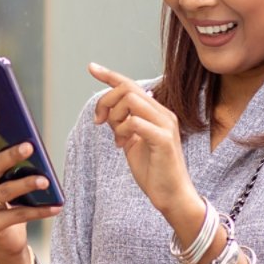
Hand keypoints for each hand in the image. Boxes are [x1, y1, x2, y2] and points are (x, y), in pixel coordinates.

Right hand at [0, 95, 62, 263]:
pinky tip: (56, 206)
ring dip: (26, 185)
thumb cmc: (13, 203)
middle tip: (29, 146)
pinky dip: (39, 210)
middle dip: (11, 155)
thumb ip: (16, 164)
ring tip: (45, 181)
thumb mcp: (12, 180)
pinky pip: (18, 215)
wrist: (6, 242)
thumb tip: (32, 144)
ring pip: (5, 191)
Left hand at [88, 63, 201, 227]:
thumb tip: (107, 112)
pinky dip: (123, 130)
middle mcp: (163, 113)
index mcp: (156, 112)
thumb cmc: (154, 171)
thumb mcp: (132, 142)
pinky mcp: (164, 139)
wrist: (172, 196)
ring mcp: (166, 125)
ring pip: (131, 100)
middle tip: (99, 122)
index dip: (110, 75)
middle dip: (106, 101)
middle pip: (127, 88)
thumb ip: (122, 124)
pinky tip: (123, 145)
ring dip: (115, 117)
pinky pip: (136, 122)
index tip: (91, 67)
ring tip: (117, 138)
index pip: (131, 85)